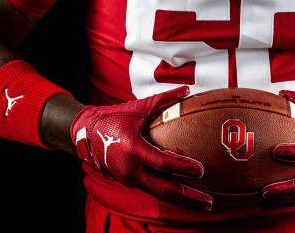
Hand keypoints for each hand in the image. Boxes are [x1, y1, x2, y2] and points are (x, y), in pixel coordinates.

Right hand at [70, 85, 212, 210]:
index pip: (163, 163)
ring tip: (202, 205)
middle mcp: (130, 169)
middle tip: (209, 202)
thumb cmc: (113, 117)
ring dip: (181, 200)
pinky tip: (185, 196)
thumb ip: (164, 100)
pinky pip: (152, 189)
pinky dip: (169, 194)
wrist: (86, 132)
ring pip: (159, 193)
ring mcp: (128, 179)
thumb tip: (187, 89)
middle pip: (164, 189)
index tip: (201, 170)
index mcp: (133, 149)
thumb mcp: (138, 108)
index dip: (183, 167)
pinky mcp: (129, 182)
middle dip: (188, 198)